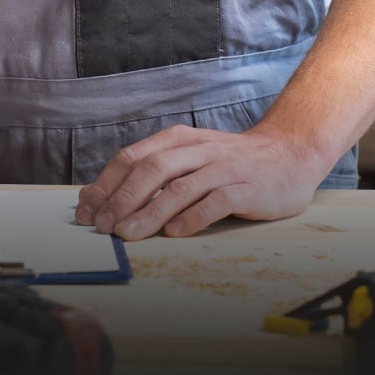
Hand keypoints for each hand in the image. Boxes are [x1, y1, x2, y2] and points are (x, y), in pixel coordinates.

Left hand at [74, 123, 326, 239]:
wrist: (288, 154)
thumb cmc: (229, 164)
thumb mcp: (189, 159)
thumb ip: (153, 175)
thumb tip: (101, 199)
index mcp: (177, 140)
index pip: (132, 157)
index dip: (106, 184)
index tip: (86, 211)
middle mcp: (198, 149)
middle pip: (151, 169)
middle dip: (121, 198)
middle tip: (101, 226)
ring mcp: (223, 167)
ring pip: (180, 187)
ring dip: (150, 212)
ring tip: (128, 234)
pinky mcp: (246, 187)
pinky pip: (216, 201)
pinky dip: (193, 216)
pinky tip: (175, 233)